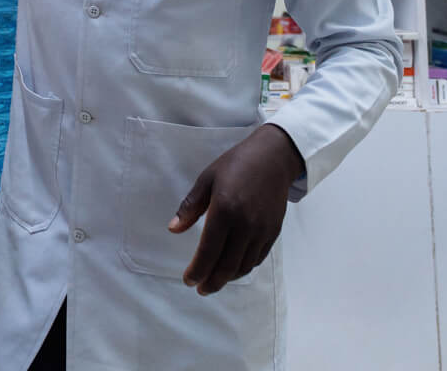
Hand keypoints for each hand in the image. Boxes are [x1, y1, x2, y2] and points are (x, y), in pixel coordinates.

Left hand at [169, 124, 304, 294]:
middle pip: (227, 266)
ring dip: (227, 278)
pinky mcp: (273, 232)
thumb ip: (190, 207)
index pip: (208, 251)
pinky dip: (243, 268)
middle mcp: (245, 225)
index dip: (197, 270)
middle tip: (200, 288)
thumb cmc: (236, 165)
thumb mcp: (206, 179)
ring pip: (243, 266)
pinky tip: (233, 268)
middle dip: (211, 282)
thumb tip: (173, 229)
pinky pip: (257, 258)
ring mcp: (262, 230)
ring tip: (214, 281)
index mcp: (225, 210)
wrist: (273, 158)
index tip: (188, 280)